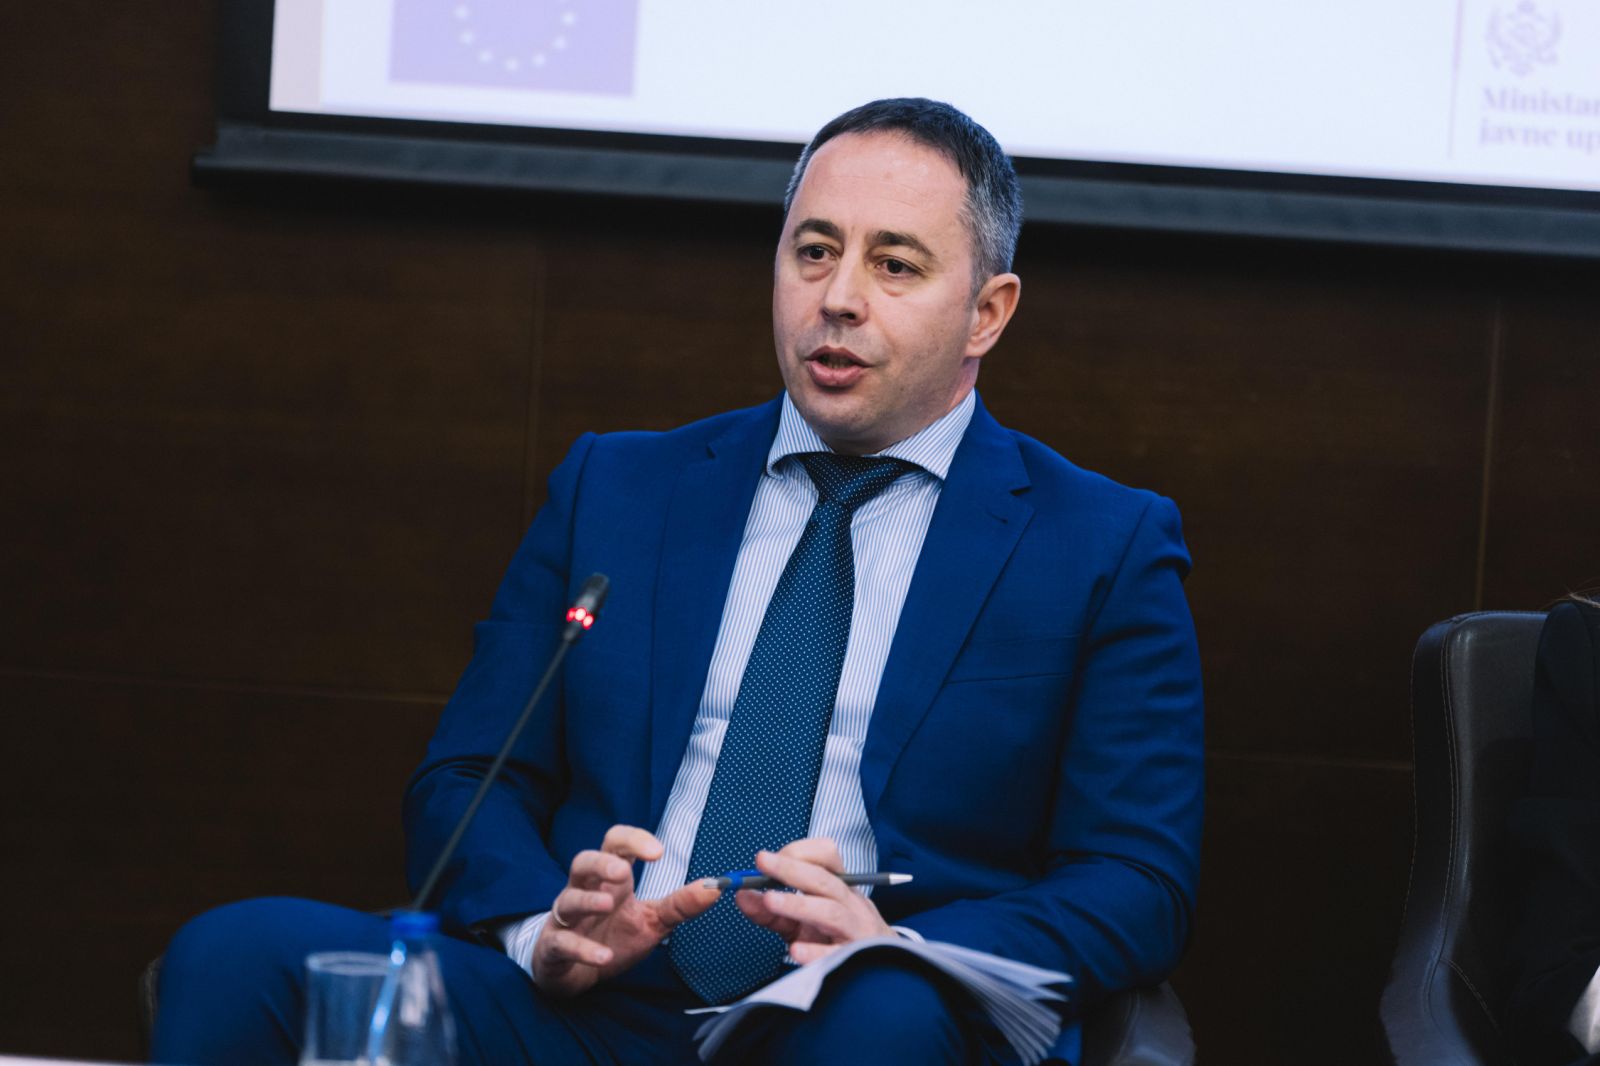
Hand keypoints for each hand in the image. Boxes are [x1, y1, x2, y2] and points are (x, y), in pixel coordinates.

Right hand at [531, 825, 718, 996]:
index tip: (658, 852)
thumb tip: (715, 887)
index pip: (616, 844)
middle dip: (601, 863)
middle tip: (622, 870)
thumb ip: (680, 904)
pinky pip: (562, 943)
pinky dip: (582, 949)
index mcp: (610, 881)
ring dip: (587, 901)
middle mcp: (584, 892)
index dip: (634, 841)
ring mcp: (566, 920)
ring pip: (567, 900)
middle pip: (583, 862)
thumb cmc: (614, 938)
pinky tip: (603, 956)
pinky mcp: (554, 948)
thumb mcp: (653, 921)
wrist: (578, 976)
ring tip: (608, 905)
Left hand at [733, 837, 893, 963]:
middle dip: (790, 869)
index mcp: (840, 887)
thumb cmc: (836, 938)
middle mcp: (852, 904)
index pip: (826, 855)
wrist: (881, 970)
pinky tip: (795, 952)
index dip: (797, 853)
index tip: (767, 860)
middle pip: (823, 880)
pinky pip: (837, 953)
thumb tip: (742, 895)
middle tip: (762, 862)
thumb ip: (772, 910)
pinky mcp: (855, 959)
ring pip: (831, 912)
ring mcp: (857, 931)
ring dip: (799, 904)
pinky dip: (816, 952)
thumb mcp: (802, 921)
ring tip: (770, 901)